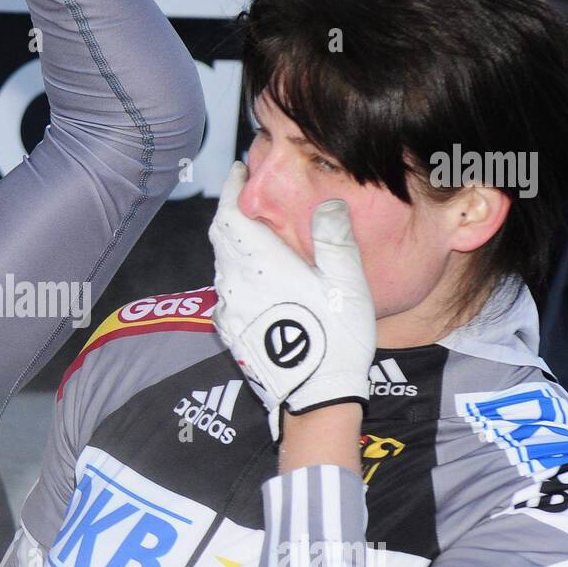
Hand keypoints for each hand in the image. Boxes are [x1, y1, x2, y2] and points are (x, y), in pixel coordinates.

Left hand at [208, 161, 374, 441]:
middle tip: (247, 200)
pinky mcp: (232, 333)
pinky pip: (227, 293)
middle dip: (232, 214)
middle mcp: (235, 283)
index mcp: (259, 264)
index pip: (229, 215)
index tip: (237, 170)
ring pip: (222, 266)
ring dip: (234, 246)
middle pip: (221, 239)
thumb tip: (325, 203)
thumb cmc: (336, 337)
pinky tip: (257, 281)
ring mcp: (230, 311)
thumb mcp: (346, 282)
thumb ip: (334, 238)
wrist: (315, 397)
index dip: (230, 189)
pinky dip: (236, 276)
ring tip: (256, 238)